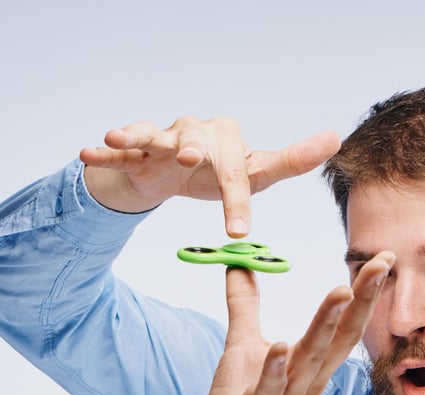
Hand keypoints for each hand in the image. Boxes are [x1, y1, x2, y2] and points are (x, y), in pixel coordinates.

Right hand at [80, 116, 340, 236]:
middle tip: (194, 159)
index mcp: (228, 141)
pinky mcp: (136, 151)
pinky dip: (105, 151)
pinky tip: (89, 151)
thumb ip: (294, 159)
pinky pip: (121, 151)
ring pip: (153, 135)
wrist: (179, 170)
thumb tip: (335, 136)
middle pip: (196, 144)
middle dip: (193, 150)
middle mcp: (196, 133)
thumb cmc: (225, 172)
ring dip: (140, 136)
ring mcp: (163, 140)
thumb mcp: (259, 172)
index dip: (237, 201)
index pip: (237, 174)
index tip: (237, 231)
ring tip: (122, 137)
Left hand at [196, 252, 394, 394]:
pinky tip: (280, 345)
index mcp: (310, 365)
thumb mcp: (244, 346)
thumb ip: (245, 304)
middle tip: (380, 266)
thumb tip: (238, 264)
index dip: (363, 292)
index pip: (344, 324)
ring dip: (324, 327)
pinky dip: (275, 370)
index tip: (383, 258)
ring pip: (309, 359)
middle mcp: (306, 381)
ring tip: (340, 292)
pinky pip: (267, 391)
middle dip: (360, 301)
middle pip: (339, 337)